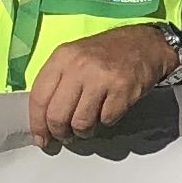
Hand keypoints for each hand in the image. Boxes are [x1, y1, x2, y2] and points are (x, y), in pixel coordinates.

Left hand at [26, 23, 180, 146]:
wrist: (144, 44)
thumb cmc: (105, 54)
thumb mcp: (74, 58)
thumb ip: (57, 84)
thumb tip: (43, 122)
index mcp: (62, 57)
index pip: (39, 97)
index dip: (37, 123)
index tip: (41, 138)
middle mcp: (79, 66)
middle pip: (57, 115)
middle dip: (60, 133)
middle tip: (66, 137)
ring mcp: (102, 78)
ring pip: (81, 123)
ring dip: (83, 131)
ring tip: (87, 126)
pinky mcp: (123, 89)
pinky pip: (106, 120)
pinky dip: (106, 121)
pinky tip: (108, 110)